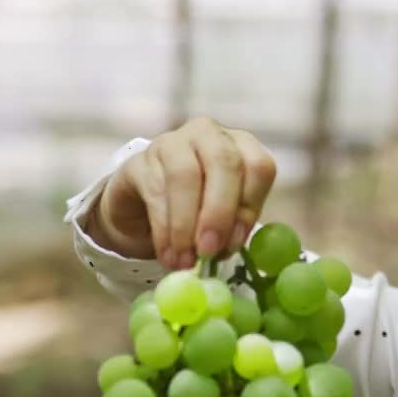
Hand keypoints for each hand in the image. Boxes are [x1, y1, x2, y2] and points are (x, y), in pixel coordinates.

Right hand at [86, 117, 277, 269]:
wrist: (141, 209)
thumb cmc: (192, 211)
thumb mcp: (220, 218)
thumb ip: (232, 226)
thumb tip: (227, 246)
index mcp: (240, 147)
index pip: (258, 166)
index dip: (250, 206)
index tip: (234, 243)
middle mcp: (208, 136)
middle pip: (223, 162)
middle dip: (218, 212)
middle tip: (209, 250)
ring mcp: (171, 144)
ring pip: (185, 176)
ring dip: (186, 225)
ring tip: (185, 261)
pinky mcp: (139, 162)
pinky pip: (155, 192)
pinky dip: (164, 230)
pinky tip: (168, 254)